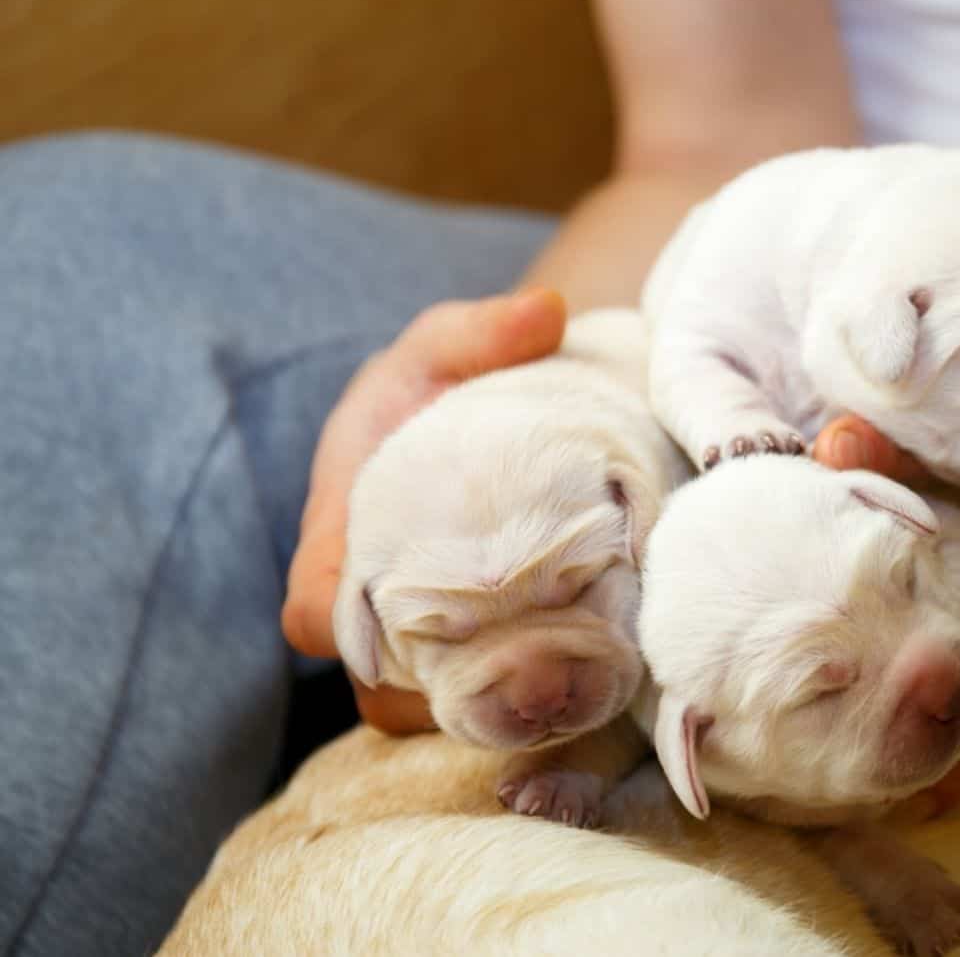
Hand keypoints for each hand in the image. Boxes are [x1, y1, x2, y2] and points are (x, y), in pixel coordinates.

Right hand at [281, 289, 567, 733]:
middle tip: (533, 668)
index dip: (350, 632)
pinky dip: (523, 696)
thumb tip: (544, 312)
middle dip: (444, 694)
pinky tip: (587, 676)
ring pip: (434, 707)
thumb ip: (481, 330)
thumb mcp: (445, 345)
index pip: (312, 614)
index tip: (418, 620)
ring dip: (491, 706)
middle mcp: (369, 605)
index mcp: (338, 537)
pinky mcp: (469, 651)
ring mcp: (418, 638)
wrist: (471, 418)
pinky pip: (480, 699)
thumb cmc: (435, 385)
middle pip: (379, 690)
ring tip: (571, 681)